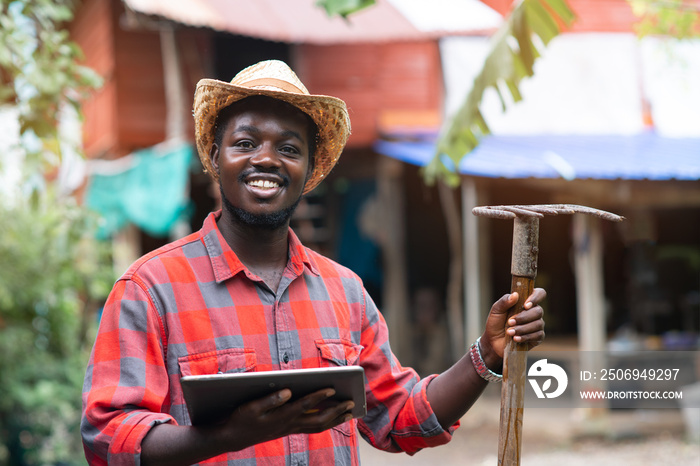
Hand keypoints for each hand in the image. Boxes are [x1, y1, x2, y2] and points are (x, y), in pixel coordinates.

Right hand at [220, 388, 354, 450]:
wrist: (234, 438)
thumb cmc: (242, 418)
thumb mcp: (251, 407)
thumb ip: (271, 398)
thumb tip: (288, 390)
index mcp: (281, 416)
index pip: (305, 405)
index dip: (319, 396)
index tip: (332, 389)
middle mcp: (290, 424)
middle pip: (319, 419)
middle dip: (336, 411)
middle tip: (351, 402)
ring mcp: (291, 429)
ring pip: (318, 426)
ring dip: (335, 419)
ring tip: (349, 412)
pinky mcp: (290, 429)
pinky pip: (313, 428)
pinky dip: (326, 422)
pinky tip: (333, 416)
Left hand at [480, 289, 545, 367]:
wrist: (493, 342)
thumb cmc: (496, 323)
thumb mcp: (496, 311)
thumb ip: (504, 302)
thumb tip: (515, 295)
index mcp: (525, 302)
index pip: (539, 293)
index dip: (535, 298)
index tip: (525, 305)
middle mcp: (533, 312)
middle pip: (538, 311)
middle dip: (523, 317)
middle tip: (510, 322)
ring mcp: (537, 325)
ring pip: (538, 324)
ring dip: (522, 328)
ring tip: (509, 332)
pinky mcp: (537, 337)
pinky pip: (537, 336)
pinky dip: (525, 337)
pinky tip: (515, 339)